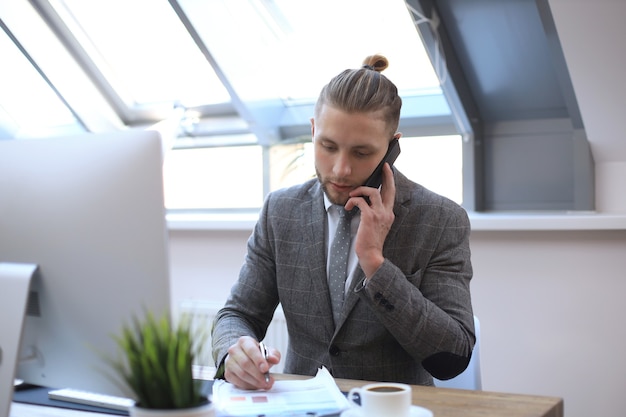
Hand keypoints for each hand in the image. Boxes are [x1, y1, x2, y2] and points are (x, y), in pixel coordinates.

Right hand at [223, 336, 280, 389]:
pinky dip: (249, 386)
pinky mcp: (228, 373)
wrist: (244, 356)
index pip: (251, 350)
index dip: (258, 360)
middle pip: (245, 363)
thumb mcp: (267, 351)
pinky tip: (257, 386)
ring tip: (265, 384)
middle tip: (268, 381)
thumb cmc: (257, 354)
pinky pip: (238, 382)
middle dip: (258, 374)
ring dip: (255, 382)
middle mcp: (234, 350)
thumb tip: (274, 359)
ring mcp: (229, 362)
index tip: (266, 369)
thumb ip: (273, 354)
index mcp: (244, 341)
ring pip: (242, 374)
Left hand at [346, 162, 395, 277]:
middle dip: (386, 175)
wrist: (371, 255)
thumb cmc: (371, 243)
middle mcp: (387, 212)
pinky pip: (360, 201)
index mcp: (389, 214)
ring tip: (352, 195)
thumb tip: (364, 204)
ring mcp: (379, 214)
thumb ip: (375, 215)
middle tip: (383, 166)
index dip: (390, 180)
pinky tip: (348, 207)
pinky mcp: (369, 217)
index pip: (391, 194)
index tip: (388, 170)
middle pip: (388, 188)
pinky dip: (352, 201)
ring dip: (360, 190)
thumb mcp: (376, 226)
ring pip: (372, 191)